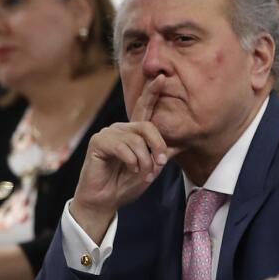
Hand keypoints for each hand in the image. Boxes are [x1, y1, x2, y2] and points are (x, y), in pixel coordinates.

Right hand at [70, 77, 177, 242]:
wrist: (106, 201)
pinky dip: (131, 161)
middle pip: (147, 126)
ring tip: (142, 175)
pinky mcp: (98, 142)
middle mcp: (121, 129)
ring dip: (144, 161)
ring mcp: (109, 133)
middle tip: (159, 164)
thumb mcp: (150, 170)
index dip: (153, 93)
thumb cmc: (125, 185)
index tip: (163, 78)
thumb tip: (180, 145)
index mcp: (134, 133)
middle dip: (157, 146)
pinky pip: (122, 146)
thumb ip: (161, 155)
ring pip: (136, 139)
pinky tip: (130, 170)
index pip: (144, 109)